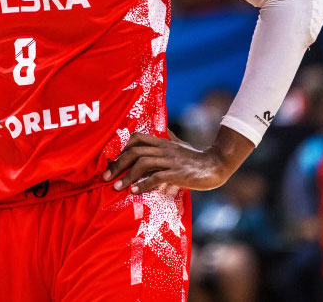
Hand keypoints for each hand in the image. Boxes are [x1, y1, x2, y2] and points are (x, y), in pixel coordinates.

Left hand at [103, 132, 232, 194]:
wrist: (216, 165)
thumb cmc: (196, 157)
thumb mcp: (179, 145)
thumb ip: (168, 139)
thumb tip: (161, 131)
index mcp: (162, 142)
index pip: (136, 138)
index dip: (121, 147)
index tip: (110, 160)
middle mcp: (164, 149)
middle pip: (135, 151)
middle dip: (117, 164)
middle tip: (106, 177)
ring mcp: (171, 161)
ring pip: (143, 163)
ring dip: (127, 176)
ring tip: (117, 188)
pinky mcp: (178, 173)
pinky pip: (157, 177)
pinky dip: (143, 184)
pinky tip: (135, 191)